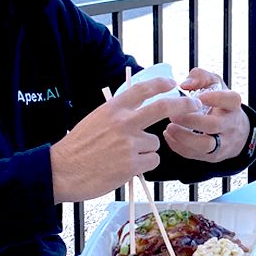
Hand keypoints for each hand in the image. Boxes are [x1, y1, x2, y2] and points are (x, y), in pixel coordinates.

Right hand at [50, 79, 204, 202]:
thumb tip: (139, 110)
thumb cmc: (77, 147)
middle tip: (194, 105)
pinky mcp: (131, 164)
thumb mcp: (95, 120)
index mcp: (113, 109)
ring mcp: (129, 144)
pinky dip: (143, 165)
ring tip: (123, 157)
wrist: (61, 171)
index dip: (160, 85)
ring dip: (146, 151)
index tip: (172, 84)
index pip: (142, 90)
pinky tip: (125, 168)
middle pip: (162, 108)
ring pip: (155, 143)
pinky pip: (152, 161)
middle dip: (183, 106)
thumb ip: (118, 114)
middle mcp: (123, 123)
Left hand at [162, 67, 248, 161]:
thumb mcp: (214, 84)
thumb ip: (200, 77)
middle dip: (191, 120)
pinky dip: (179, 146)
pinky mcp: (212, 156)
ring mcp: (223, 142)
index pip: (230, 100)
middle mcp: (230, 125)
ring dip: (184, 137)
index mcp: (232, 105)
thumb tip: (184, 84)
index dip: (213, 98)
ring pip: (205, 145)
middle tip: (173, 114)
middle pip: (214, 125)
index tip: (196, 96)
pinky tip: (169, 135)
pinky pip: (195, 154)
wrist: (235, 131)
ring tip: (169, 128)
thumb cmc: (220, 103)